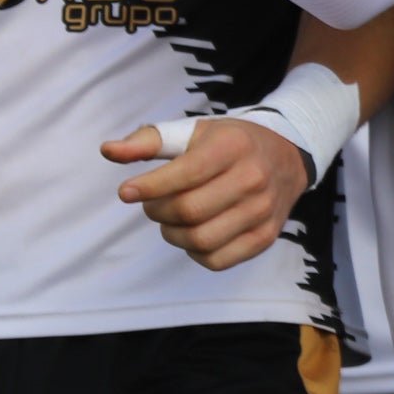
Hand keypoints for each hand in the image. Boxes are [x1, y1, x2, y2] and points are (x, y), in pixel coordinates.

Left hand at [102, 118, 311, 271]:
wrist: (286, 157)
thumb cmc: (228, 144)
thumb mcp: (193, 132)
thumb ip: (149, 141)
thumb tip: (108, 151)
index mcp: (232, 146)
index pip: (185, 172)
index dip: (149, 187)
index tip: (125, 192)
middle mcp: (252, 178)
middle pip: (189, 211)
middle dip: (158, 212)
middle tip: (151, 205)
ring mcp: (262, 211)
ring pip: (201, 240)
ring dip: (172, 234)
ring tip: (169, 220)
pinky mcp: (265, 237)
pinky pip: (218, 260)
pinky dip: (193, 253)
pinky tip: (191, 234)